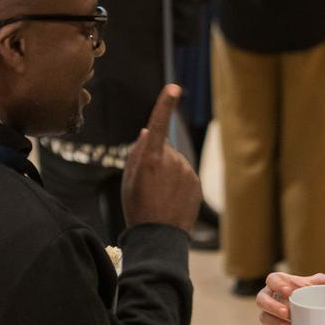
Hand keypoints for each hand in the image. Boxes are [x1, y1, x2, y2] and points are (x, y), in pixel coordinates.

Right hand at [121, 85, 201, 232]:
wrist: (159, 236)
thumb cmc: (137, 207)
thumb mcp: (129, 179)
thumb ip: (137, 152)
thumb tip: (147, 131)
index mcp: (151, 158)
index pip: (158, 124)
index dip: (165, 104)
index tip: (174, 87)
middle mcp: (172, 161)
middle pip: (163, 149)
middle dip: (156, 158)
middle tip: (147, 184)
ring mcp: (186, 172)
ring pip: (175, 163)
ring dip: (167, 172)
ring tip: (158, 195)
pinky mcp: (196, 183)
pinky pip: (185, 176)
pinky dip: (178, 184)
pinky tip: (170, 200)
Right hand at [256, 271, 324, 324]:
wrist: (303, 306)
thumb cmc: (304, 291)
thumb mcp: (312, 284)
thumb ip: (321, 281)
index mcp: (277, 281)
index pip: (272, 280)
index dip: (278, 286)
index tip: (290, 292)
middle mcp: (268, 295)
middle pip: (261, 299)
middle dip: (273, 306)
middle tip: (287, 312)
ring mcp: (267, 310)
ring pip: (263, 315)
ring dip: (274, 320)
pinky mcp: (269, 323)